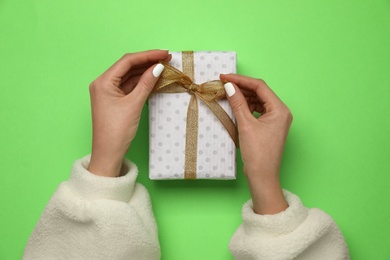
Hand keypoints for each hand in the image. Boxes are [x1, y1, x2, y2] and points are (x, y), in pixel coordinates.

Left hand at [88, 50, 169, 176]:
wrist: (108, 153)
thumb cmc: (117, 130)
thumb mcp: (134, 104)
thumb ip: (146, 83)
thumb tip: (158, 67)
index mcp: (103, 81)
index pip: (127, 61)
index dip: (147, 55)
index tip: (164, 53)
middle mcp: (104, 83)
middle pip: (128, 67)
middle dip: (147, 62)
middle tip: (167, 58)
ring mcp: (109, 92)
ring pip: (129, 76)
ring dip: (145, 71)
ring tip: (163, 67)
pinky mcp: (115, 100)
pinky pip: (129, 86)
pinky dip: (141, 82)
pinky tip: (154, 79)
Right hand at [220, 74, 291, 214]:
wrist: (262, 177)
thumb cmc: (257, 153)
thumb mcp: (245, 125)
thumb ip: (238, 103)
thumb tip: (229, 86)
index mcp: (280, 109)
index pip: (260, 86)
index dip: (241, 80)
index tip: (225, 77)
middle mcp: (281, 112)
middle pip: (259, 92)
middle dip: (241, 87)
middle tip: (223, 84)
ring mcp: (276, 119)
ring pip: (258, 101)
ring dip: (243, 97)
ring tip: (226, 93)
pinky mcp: (269, 126)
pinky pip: (257, 110)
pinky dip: (246, 107)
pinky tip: (234, 105)